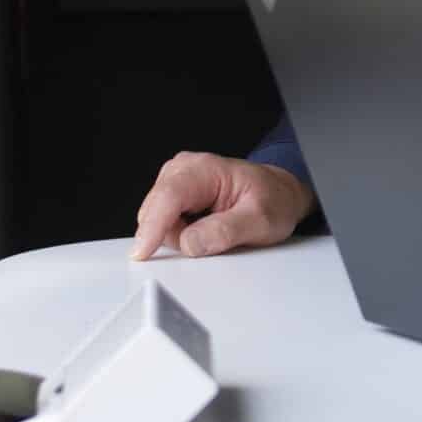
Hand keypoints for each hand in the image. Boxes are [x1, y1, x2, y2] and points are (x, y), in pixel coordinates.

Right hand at [131, 153, 313, 260]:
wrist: (279, 194)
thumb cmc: (272, 201)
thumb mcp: (261, 220)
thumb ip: (225, 231)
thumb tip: (190, 243)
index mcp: (206, 169)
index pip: (169, 196)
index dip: (153, 226)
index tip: (143, 252)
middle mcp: (184, 169)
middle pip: (155, 211)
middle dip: (175, 235)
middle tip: (214, 238)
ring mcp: (175, 181)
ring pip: (155, 221)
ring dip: (178, 236)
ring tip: (213, 230)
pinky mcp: (172, 196)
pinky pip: (161, 224)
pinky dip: (178, 234)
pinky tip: (202, 229)